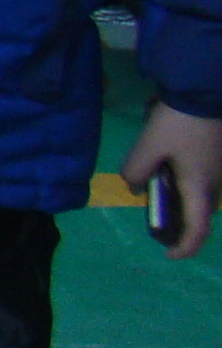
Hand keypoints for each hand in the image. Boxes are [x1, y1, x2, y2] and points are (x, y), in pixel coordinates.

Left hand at [122, 98, 221, 258]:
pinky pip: (200, 180)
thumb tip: (135, 187)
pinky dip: (184, 182)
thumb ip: (135, 171)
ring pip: (198, 195)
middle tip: (153, 208)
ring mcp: (220, 171)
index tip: (169, 254)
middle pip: (198, 213)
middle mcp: (216, 184)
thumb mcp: (147, 147)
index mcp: (200, 187)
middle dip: (177, 218)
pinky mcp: (218, 158)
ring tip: (155, 182)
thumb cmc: (178, 123)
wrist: (201, 92)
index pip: (198, 229)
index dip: (185, 247)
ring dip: (179, 196)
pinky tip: (166, 164)